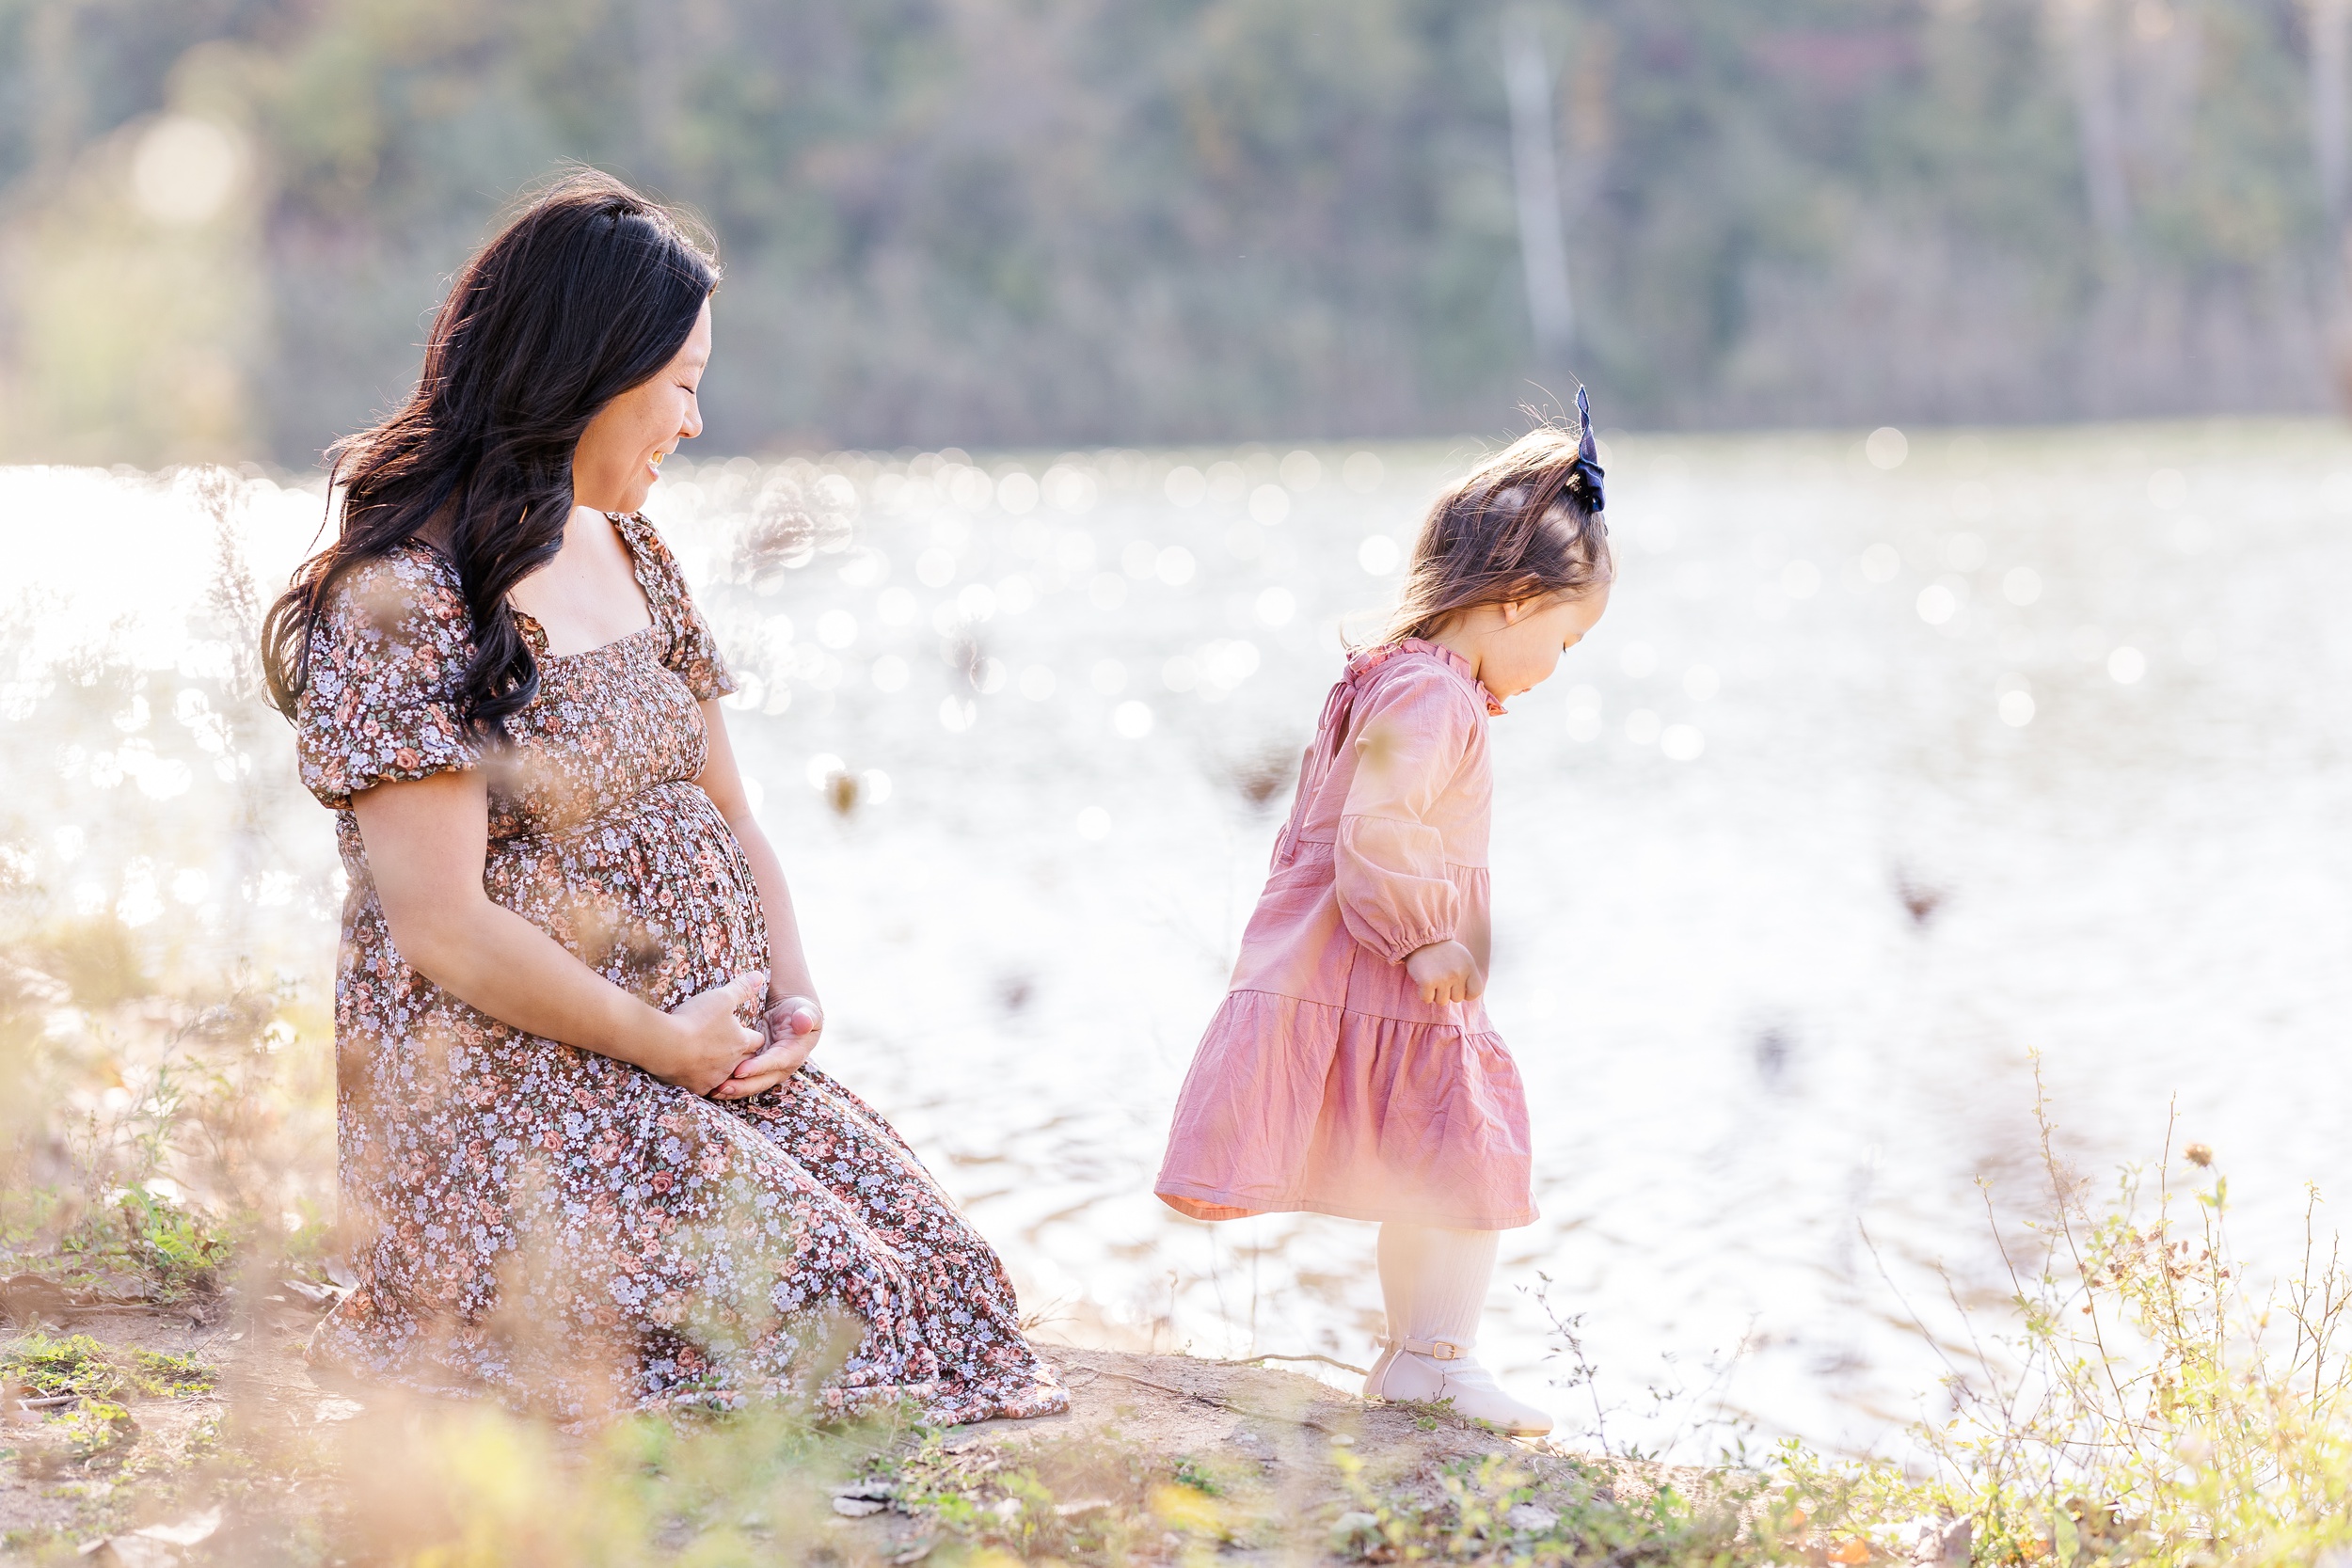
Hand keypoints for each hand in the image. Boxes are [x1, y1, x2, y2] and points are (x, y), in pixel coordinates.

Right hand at [651, 972, 766, 1095]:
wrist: (667, 1045)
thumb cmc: (696, 1020)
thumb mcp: (721, 998)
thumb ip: (741, 988)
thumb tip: (760, 976)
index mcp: (741, 1042)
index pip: (758, 1041)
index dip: (753, 1035)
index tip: (746, 1032)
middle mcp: (733, 1063)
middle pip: (746, 1060)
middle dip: (742, 1053)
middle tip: (731, 1046)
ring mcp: (715, 1078)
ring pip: (726, 1075)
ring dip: (722, 1068)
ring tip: (712, 1059)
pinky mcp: (697, 1088)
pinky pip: (704, 1086)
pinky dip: (701, 1079)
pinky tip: (695, 1073)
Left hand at [712, 993, 823, 1100]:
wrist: (794, 1017)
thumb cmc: (800, 1011)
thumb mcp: (806, 1010)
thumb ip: (806, 1016)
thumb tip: (803, 1022)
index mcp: (793, 1054)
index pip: (775, 1062)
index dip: (758, 1067)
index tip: (740, 1070)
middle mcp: (781, 1067)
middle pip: (761, 1081)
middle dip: (742, 1086)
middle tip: (722, 1087)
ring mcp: (769, 1071)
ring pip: (751, 1084)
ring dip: (733, 1089)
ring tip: (714, 1090)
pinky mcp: (757, 1070)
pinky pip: (744, 1080)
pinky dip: (730, 1085)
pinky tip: (713, 1087)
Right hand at [1404, 940, 1484, 1004]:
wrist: (1421, 937)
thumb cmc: (1442, 950)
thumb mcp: (1462, 957)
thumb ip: (1468, 975)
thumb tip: (1468, 996)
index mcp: (1469, 966)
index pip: (1475, 992)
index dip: (1466, 994)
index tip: (1457, 987)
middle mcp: (1458, 973)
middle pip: (1457, 999)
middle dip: (1448, 992)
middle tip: (1440, 978)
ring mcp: (1442, 978)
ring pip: (1441, 1001)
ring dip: (1435, 993)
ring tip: (1432, 978)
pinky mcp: (1427, 982)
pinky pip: (1427, 999)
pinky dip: (1423, 994)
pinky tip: (1422, 981)